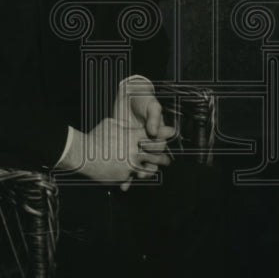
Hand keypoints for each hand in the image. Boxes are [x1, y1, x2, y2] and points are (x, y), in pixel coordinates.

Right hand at [72, 118, 171, 190]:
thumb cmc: (95, 136)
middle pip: (154, 155)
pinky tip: (136, 177)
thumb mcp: (111, 124)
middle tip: (168, 159)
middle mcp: (133, 153)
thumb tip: (130, 125)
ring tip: (155, 170)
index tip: (172, 132)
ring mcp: (128, 166)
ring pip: (146, 170)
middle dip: (163, 157)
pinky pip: (131, 178)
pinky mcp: (121, 177)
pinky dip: (133, 177)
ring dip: (152, 170)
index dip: (164, 133)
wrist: (81, 154)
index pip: (153, 135)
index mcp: (131, 138)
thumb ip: (124, 126)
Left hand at [113, 76, 175, 190]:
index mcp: (157, 133)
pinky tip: (119, 181)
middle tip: (140, 175)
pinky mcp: (125, 146)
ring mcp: (136, 145)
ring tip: (128, 182)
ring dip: (134, 175)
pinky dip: (123, 172)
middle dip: (146, 170)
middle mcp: (148, 141)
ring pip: (138, 164)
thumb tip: (153, 131)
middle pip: (150, 161)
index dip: (153, 153)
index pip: (158, 148)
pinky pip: (126, 161)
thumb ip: (154, 117)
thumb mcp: (151, 105)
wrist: (128, 95)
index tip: (146, 153)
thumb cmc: (143, 98)